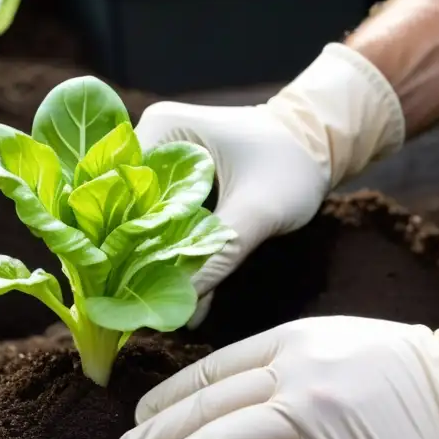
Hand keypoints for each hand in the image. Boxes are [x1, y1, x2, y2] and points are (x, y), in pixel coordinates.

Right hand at [135, 44, 403, 324]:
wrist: (320, 143)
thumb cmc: (293, 163)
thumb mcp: (258, 210)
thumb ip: (219, 254)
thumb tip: (181, 308)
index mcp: (160, 129)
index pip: (117, 190)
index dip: (118, 238)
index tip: (123, 285)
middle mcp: (150, 140)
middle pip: (124, 209)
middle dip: (133, 256)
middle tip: (136, 305)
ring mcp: (162, 161)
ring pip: (142, 220)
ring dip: (152, 260)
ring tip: (157, 307)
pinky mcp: (177, 183)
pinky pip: (162, 222)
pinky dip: (171, 254)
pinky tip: (180, 296)